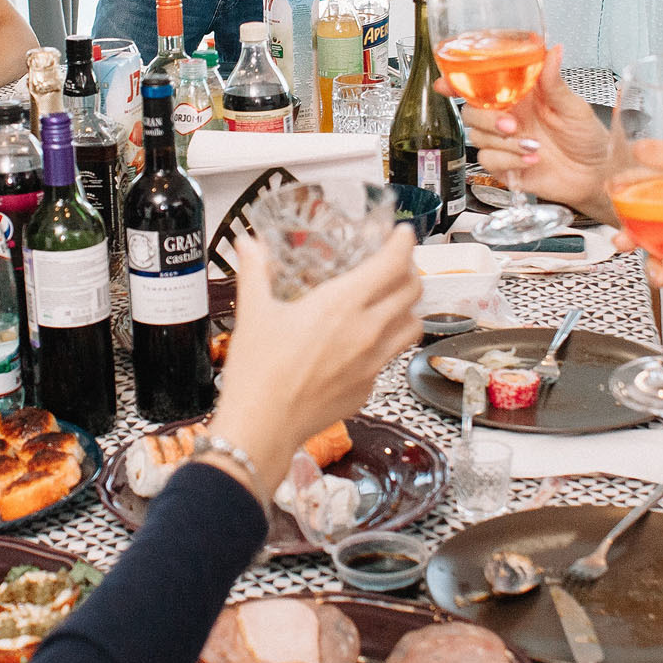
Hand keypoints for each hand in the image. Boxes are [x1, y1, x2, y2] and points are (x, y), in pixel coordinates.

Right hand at [209, 226, 420, 505]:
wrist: (263, 427)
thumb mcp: (253, 313)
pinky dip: (388, 343)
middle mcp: (367, 331)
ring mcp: (373, 363)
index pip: (393, 264)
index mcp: (341, 304)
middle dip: (410, 272)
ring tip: (392, 302)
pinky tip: (365, 343)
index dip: (404, 244)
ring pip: (413, 326)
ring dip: (409, 308)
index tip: (402, 235)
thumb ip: (255, 272)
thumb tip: (249, 244)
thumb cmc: (258, 371)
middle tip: (396, 266)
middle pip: (413, 292)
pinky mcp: (369, 388)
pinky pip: (391, 358)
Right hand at [444, 45, 611, 220]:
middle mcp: (508, 118)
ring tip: (533, 147)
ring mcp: (504, 143)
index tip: (444, 83)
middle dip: (486, 118)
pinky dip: (509, 161)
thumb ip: (554, 82)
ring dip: (504, 143)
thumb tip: (553, 51)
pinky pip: (488, 161)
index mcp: (520, 97)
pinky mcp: (505, 166)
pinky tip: (531, 160)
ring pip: (477, 138)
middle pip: (471, 112)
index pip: (480, 86)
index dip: (457, 82)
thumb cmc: (587, 137)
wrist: (596, 174)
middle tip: (512, 125)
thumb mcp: (574, 106)